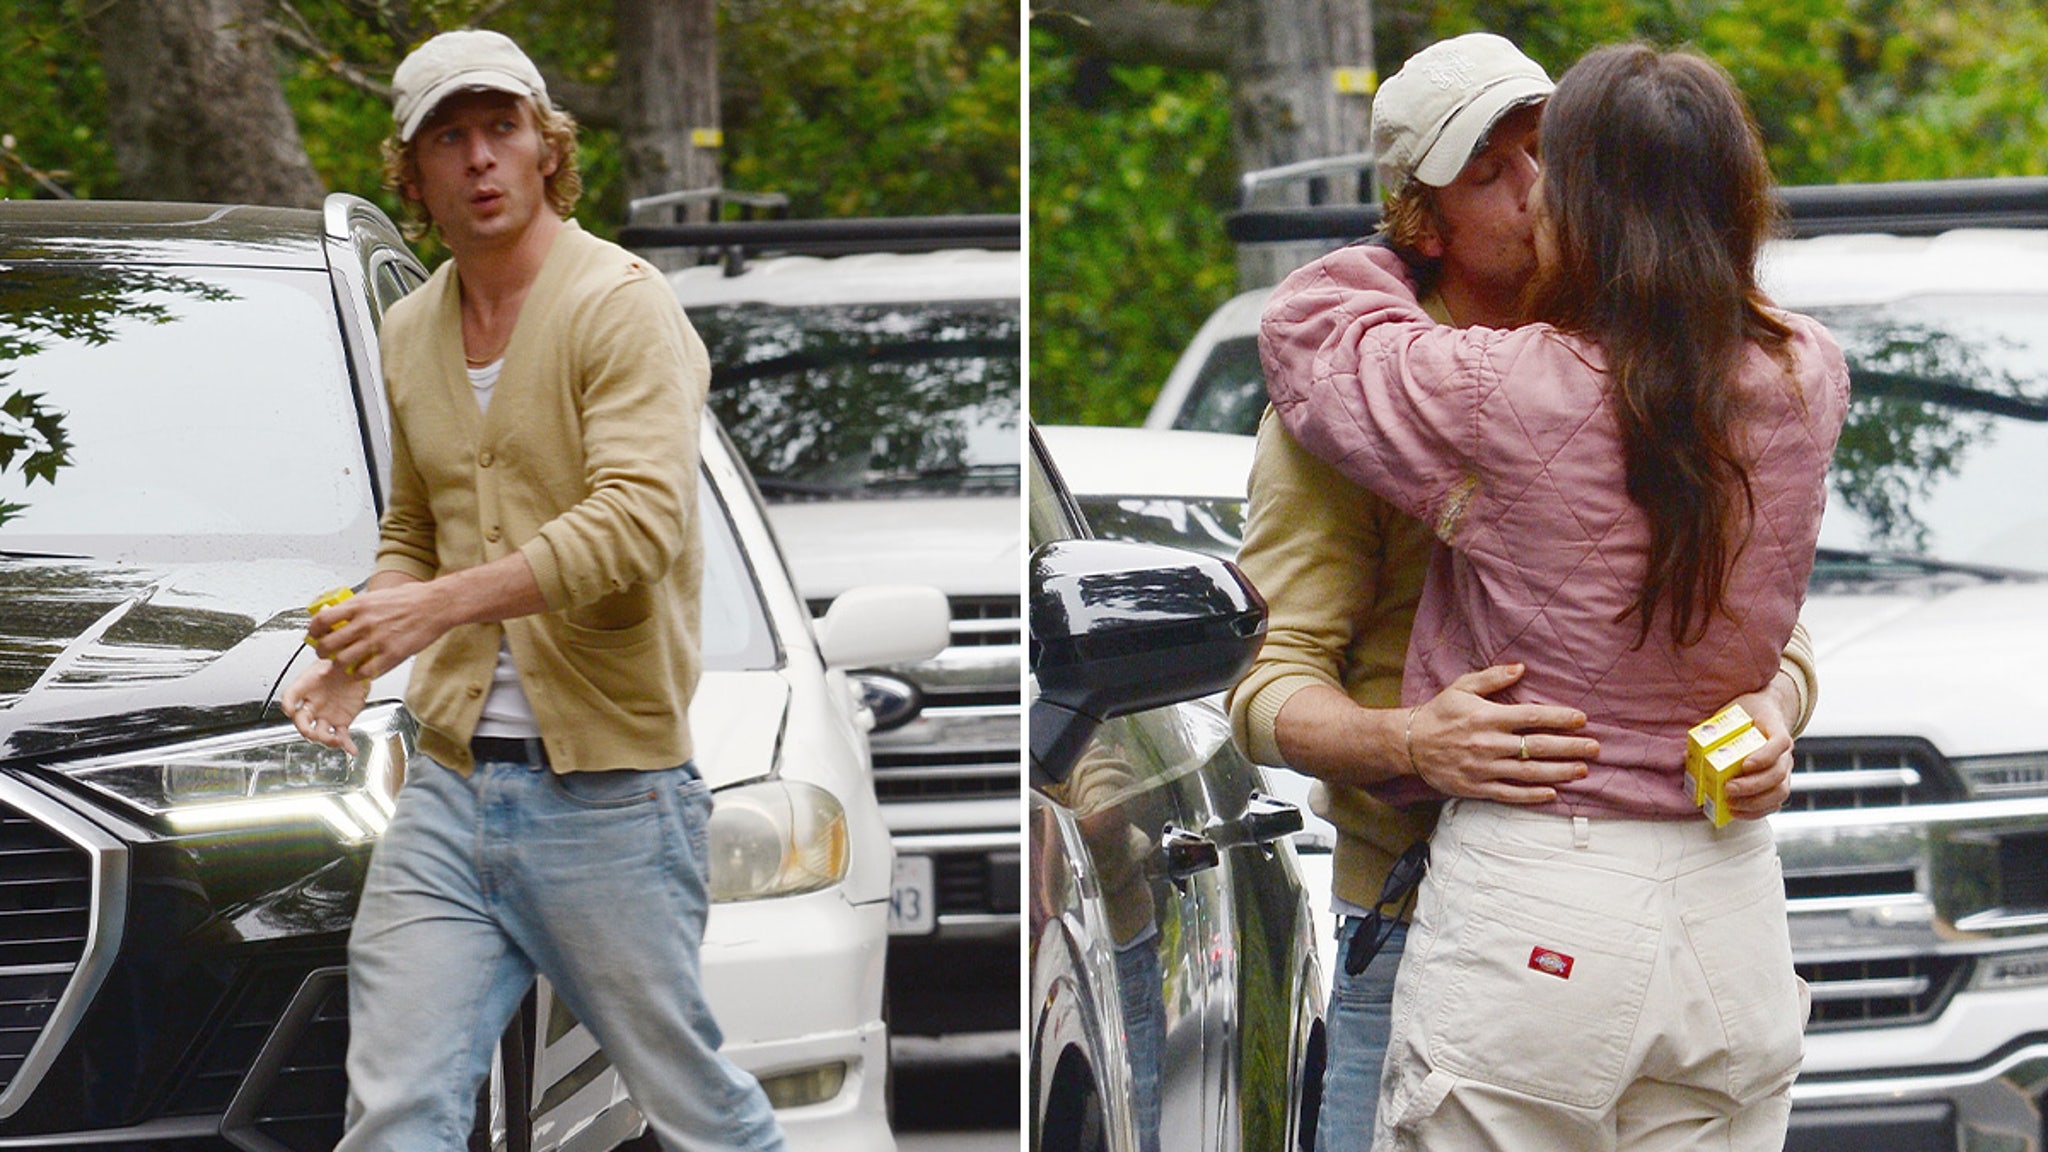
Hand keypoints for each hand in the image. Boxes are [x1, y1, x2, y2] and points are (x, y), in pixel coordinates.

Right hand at [280, 659, 370, 754]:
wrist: (358, 667)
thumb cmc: (338, 664)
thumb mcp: (328, 659)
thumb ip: (322, 666)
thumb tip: (323, 669)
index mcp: (305, 689)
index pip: (290, 697)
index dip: (287, 705)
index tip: (288, 710)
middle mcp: (312, 705)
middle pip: (303, 722)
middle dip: (305, 730)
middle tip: (310, 732)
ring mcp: (326, 715)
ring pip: (321, 733)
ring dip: (326, 739)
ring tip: (335, 740)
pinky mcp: (342, 721)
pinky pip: (342, 736)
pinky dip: (346, 745)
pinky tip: (352, 749)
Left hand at [307, 581, 445, 683]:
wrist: (437, 605)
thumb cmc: (413, 599)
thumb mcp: (378, 596)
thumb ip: (358, 607)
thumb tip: (340, 613)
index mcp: (360, 605)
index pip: (322, 620)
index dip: (313, 630)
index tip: (315, 634)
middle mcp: (364, 623)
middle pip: (327, 644)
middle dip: (321, 652)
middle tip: (325, 653)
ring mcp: (377, 641)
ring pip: (342, 661)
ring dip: (339, 665)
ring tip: (343, 664)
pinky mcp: (390, 655)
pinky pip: (364, 672)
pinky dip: (358, 674)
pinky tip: (362, 669)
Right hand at [1407, 664, 1597, 803]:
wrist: (1408, 744)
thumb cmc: (1438, 713)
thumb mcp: (1462, 687)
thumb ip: (1492, 678)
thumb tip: (1521, 668)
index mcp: (1488, 717)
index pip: (1532, 717)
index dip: (1559, 718)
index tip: (1582, 719)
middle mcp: (1489, 744)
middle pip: (1537, 746)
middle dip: (1570, 747)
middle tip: (1595, 748)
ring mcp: (1484, 768)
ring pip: (1529, 772)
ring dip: (1559, 772)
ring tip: (1582, 770)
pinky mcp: (1477, 787)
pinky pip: (1510, 794)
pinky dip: (1532, 795)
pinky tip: (1552, 793)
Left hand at [1721, 677, 1796, 819]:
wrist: (1767, 713)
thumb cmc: (1747, 713)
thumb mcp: (1731, 712)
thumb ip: (1713, 730)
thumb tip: (1687, 754)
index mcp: (1776, 730)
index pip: (1779, 743)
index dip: (1764, 756)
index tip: (1745, 765)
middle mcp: (1785, 753)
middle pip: (1778, 773)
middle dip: (1752, 785)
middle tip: (1728, 788)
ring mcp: (1785, 770)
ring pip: (1780, 791)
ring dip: (1755, 802)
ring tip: (1731, 803)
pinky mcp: (1779, 783)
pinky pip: (1775, 802)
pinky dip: (1757, 811)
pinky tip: (1736, 812)